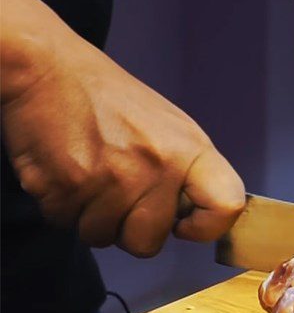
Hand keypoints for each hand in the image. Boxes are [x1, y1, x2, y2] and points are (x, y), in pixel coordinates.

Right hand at [2, 27, 244, 256]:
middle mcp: (155, 168)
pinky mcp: (66, 188)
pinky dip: (64, 207)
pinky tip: (68, 173)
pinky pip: (67, 224)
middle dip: (130, 229)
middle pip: (149, 243)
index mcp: (188, 150)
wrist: (47, 68)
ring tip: (91, 177)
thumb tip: (195, 218)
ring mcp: (110, 181)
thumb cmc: (110, 101)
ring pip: (103, 237)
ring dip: (93, 217)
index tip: (186, 224)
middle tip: (119, 194)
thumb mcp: (170, 127)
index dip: (207, 227)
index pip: (227, 206)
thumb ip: (188, 173)